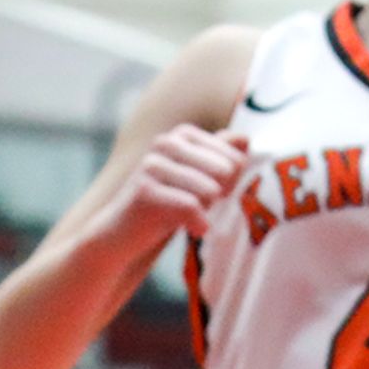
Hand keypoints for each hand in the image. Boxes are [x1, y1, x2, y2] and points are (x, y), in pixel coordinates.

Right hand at [98, 122, 245, 257]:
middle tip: (207, 207)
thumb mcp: (195, 178)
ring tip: (198, 217)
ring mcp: (152, 165)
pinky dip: (199, 223)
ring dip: (208, 210)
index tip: (220, 194)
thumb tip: (247, 137)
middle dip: (220, 195)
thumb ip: (219, 156)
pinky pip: (191, 206)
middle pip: (224, 171)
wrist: (121, 233)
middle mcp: (165, 143)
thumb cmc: (164, 203)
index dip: (232, 182)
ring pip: (209, 189)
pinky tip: (197, 230)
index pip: (233, 157)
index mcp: (181, 135)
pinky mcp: (144, 191)